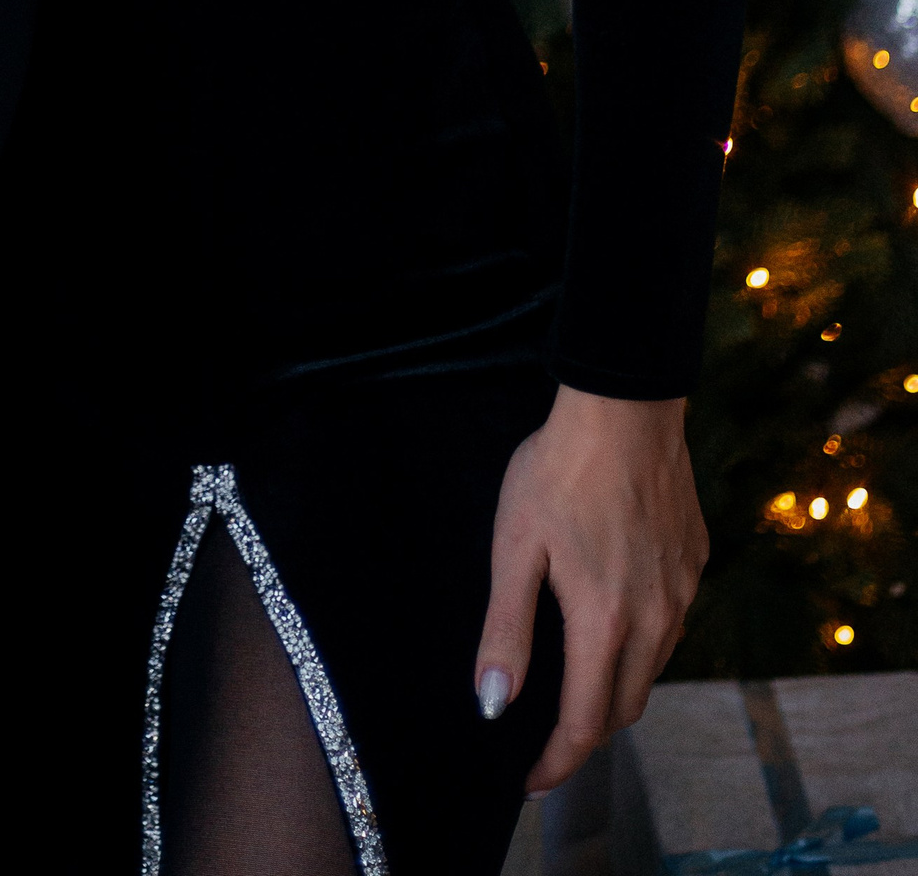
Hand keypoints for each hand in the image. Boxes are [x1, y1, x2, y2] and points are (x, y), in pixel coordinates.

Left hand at [474, 386, 706, 794]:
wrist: (624, 407)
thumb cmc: (558, 471)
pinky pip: (670, 625)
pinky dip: (641, 642)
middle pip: (623, 708)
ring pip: (651, 670)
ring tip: (576, 682)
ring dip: (615, 689)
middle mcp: (655, 621)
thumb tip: (494, 704)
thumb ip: (506, 631)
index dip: (557, 762)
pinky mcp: (694, 564)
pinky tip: (613, 616)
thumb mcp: (514, 547)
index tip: (531, 781)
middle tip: (546, 738)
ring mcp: (682, 593)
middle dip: (586, 734)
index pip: (584, 724)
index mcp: (605, 624)